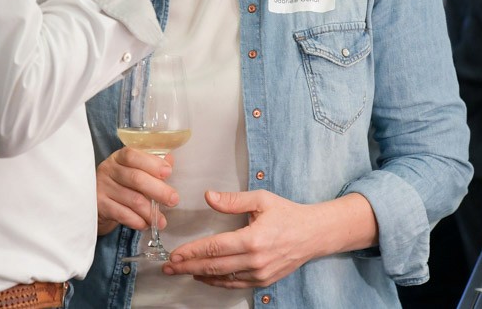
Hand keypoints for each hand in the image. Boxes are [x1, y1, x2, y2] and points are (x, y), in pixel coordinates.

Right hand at [95, 147, 177, 235]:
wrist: (96, 202)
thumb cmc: (121, 184)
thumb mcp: (134, 170)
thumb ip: (151, 165)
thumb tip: (169, 159)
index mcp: (119, 157)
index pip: (133, 155)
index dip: (152, 163)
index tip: (168, 172)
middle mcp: (108, 169)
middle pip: (135, 178)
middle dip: (158, 190)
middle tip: (173, 200)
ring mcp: (102, 187)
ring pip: (132, 199)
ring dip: (150, 212)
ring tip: (162, 221)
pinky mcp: (100, 205)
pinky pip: (122, 214)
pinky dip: (137, 221)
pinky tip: (145, 224)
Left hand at [162, 190, 312, 288]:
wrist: (314, 234)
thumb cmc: (287, 214)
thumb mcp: (261, 199)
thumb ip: (233, 199)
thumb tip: (209, 196)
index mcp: (253, 239)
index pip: (215, 247)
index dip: (192, 251)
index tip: (174, 254)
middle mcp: (255, 260)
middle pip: (214, 266)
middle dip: (188, 267)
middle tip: (168, 267)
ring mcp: (260, 274)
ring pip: (223, 278)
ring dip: (200, 275)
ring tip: (181, 271)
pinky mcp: (264, 280)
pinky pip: (235, 284)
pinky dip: (217, 281)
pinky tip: (205, 276)